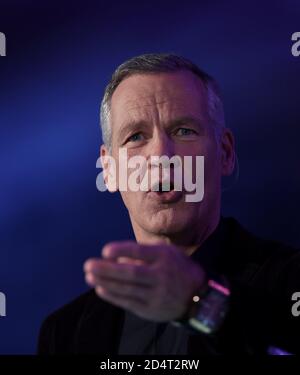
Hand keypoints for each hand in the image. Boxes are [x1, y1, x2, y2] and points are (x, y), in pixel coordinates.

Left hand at [83, 241, 205, 321]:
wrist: (198, 296)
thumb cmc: (176, 268)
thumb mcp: (166, 253)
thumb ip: (142, 253)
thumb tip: (115, 259)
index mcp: (165, 257)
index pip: (140, 253)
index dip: (122, 251)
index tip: (105, 250)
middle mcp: (162, 276)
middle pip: (131, 273)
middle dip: (107, 270)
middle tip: (88, 265)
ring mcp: (157, 294)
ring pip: (127, 289)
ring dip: (105, 283)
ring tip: (89, 277)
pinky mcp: (152, 310)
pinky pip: (128, 302)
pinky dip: (113, 296)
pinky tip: (100, 289)